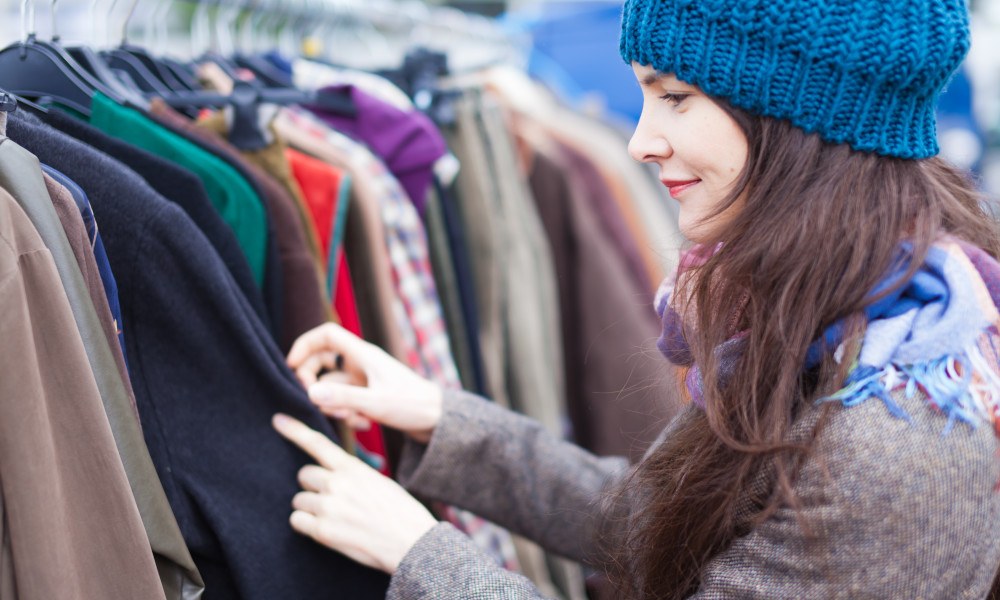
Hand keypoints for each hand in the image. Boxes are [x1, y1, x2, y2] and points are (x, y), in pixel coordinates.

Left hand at [272, 413, 437, 573]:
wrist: (412, 542)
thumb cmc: (400, 513)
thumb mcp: (379, 482)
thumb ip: (353, 475)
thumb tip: (332, 476)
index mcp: (353, 468)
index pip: (318, 444)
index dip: (295, 431)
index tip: (277, 420)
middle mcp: (337, 484)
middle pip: (304, 475)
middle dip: (313, 486)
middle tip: (332, 499)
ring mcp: (328, 507)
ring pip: (299, 500)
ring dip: (310, 508)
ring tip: (334, 518)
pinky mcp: (322, 531)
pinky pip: (297, 521)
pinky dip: (306, 525)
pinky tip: (326, 529)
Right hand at [287, 322, 442, 442]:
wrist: (439, 421)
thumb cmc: (413, 406)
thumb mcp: (376, 404)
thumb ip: (343, 397)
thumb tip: (309, 392)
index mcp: (363, 355)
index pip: (326, 335)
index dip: (304, 345)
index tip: (290, 366)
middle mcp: (362, 363)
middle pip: (322, 360)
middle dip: (312, 381)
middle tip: (313, 401)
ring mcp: (365, 380)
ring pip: (332, 384)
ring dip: (333, 403)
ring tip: (350, 418)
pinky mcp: (369, 395)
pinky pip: (346, 400)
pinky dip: (347, 412)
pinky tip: (363, 424)